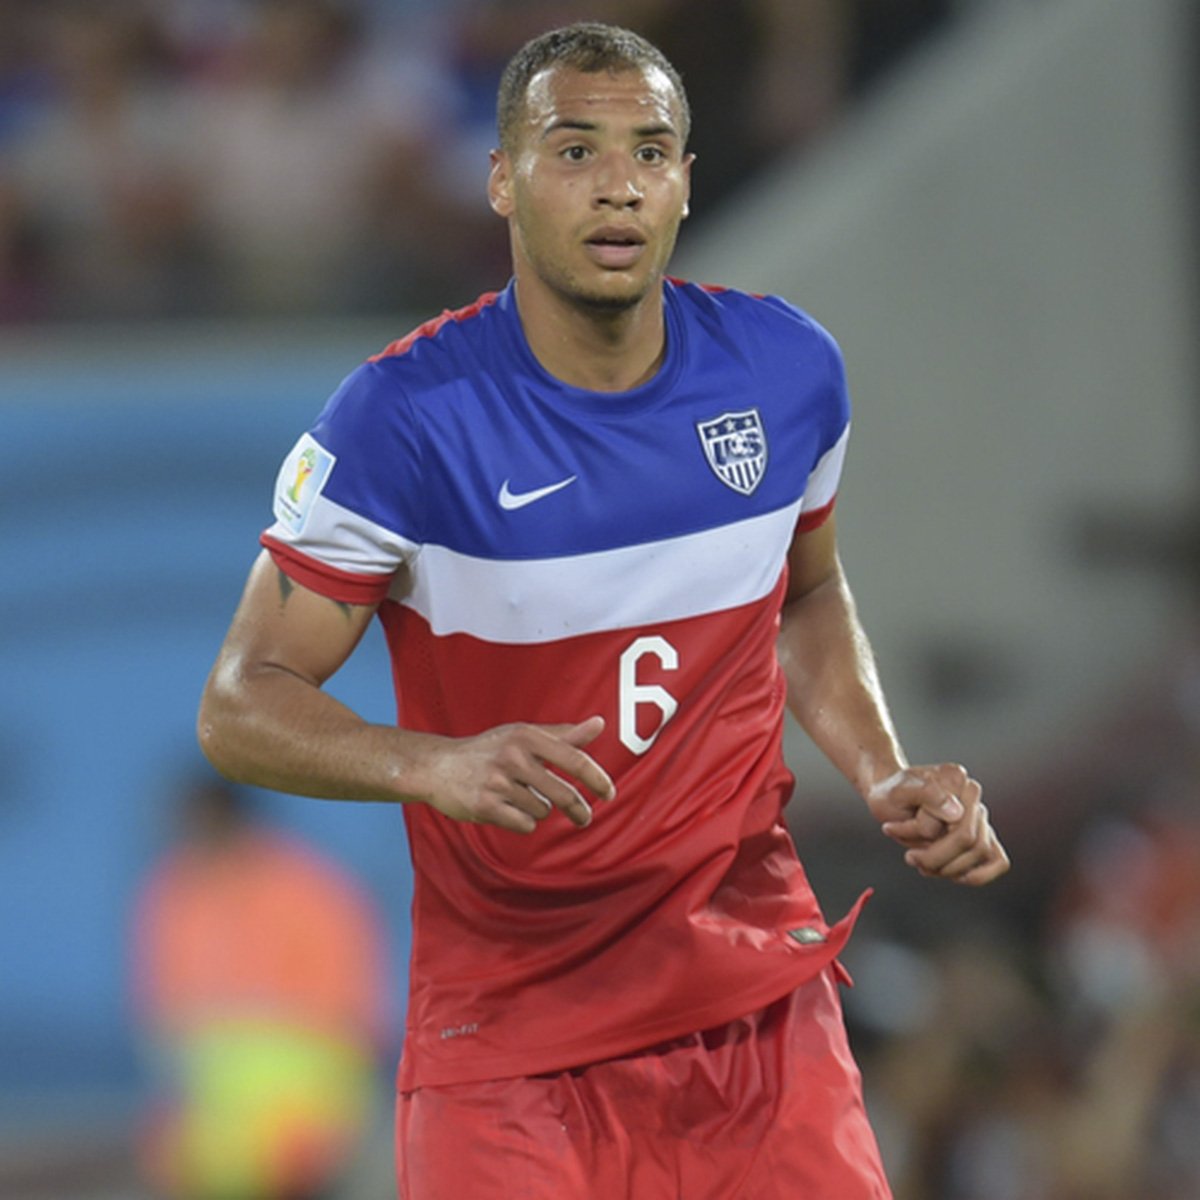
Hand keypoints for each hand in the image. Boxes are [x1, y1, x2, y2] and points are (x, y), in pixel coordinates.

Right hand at [419, 715, 614, 834]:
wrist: (438, 766)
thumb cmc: (488, 749)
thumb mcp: (523, 735)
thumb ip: (563, 734)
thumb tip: (599, 724)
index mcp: (527, 736)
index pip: (575, 759)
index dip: (598, 779)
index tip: (609, 794)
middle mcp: (513, 756)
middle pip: (563, 793)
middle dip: (578, 810)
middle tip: (584, 818)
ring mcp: (497, 782)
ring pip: (542, 810)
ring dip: (537, 810)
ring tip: (518, 798)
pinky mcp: (484, 805)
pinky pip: (523, 824)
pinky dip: (521, 821)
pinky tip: (506, 809)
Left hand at [866, 764, 1009, 885]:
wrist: (887, 795)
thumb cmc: (890, 793)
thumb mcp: (897, 791)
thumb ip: (926, 795)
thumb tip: (957, 813)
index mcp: (955, 779)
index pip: (960, 826)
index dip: (927, 838)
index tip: (891, 830)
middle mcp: (971, 795)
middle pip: (973, 843)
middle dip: (938, 858)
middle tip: (910, 857)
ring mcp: (978, 816)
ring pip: (981, 854)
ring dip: (947, 867)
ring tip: (919, 861)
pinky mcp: (980, 834)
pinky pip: (997, 860)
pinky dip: (975, 874)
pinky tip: (948, 873)